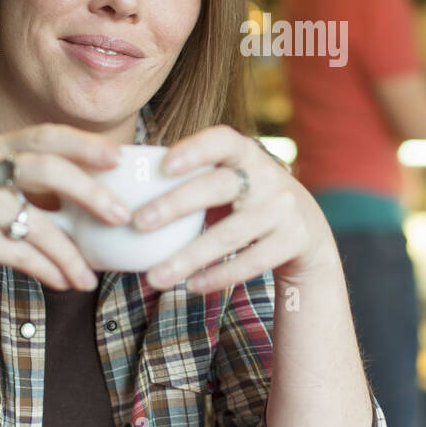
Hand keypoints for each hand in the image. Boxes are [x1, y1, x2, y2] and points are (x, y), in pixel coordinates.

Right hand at [0, 124, 132, 315]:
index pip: (47, 135)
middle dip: (89, 192)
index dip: (85, 144)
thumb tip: (116, 195)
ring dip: (70, 254)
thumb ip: (49, 188)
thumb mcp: (12, 197)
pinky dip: (48, 269)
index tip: (119, 158)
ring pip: (36, 223)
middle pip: (45, 169)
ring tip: (89, 277)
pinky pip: (19, 253)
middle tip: (120, 216)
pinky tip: (64, 281)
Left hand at [130, 126, 336, 292]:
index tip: (163, 164)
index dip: (195, 149)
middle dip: (176, 204)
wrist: (307, 230)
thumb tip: (118, 184)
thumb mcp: (230, 180)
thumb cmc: (247, 201)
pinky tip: (191, 286)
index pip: (223, 140)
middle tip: (137, 223)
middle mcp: (268, 177)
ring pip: (231, 234)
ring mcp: (284, 209)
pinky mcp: (293, 241)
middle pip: (219, 187)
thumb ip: (192, 178)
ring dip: (188, 257)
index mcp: (246, 154)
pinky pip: (251, 261)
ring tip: (153, 277)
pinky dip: (219, 275)